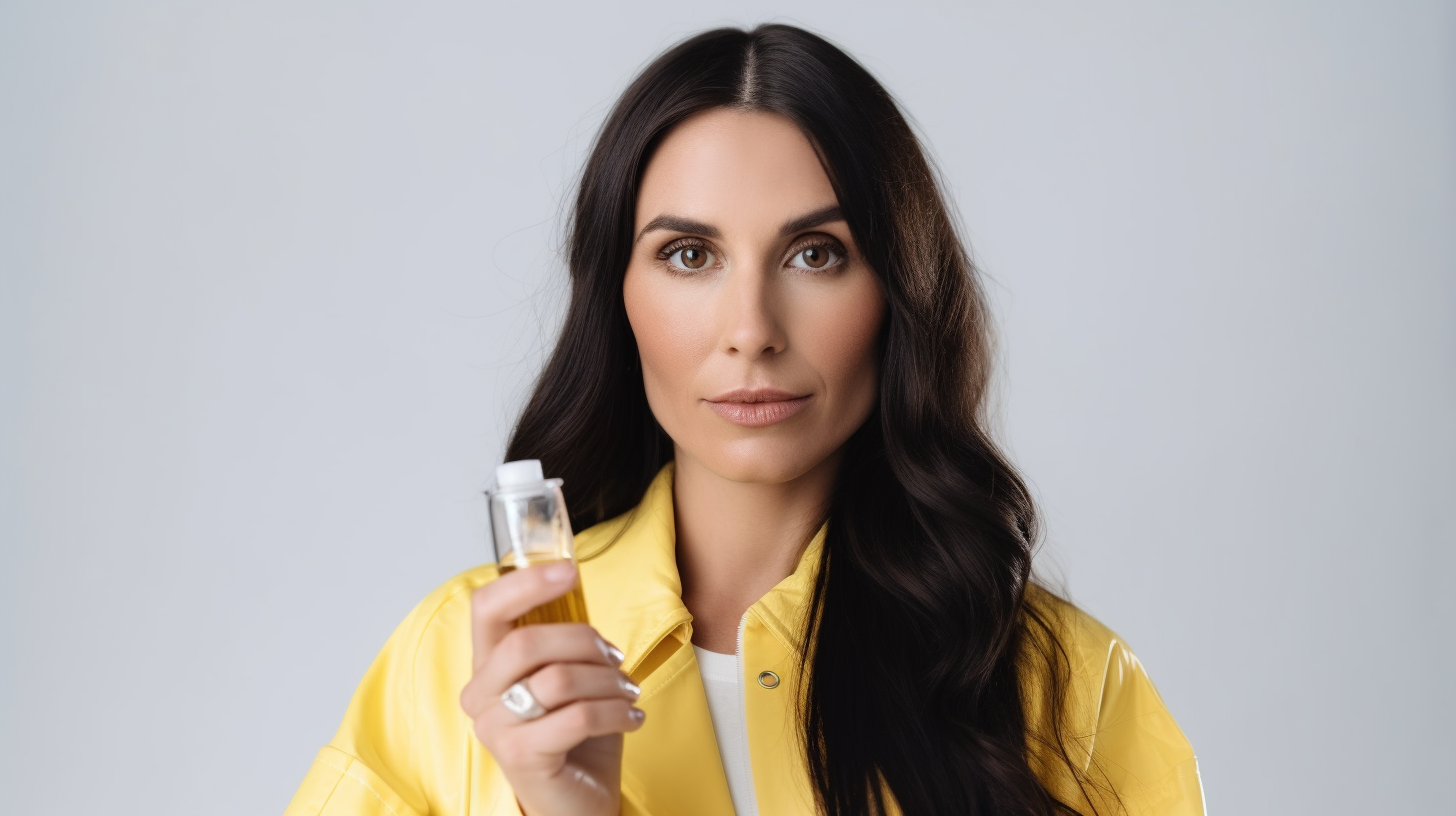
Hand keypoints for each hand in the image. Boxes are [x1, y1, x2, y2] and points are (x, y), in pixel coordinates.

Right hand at [459, 561, 643, 815]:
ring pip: (559, 679)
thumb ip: (563, 637)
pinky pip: (577, 716)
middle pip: (526, 642)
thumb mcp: (569, 675)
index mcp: (487, 666)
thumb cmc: (573, 736)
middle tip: (615, 657)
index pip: (487, 608)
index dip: (526, 582)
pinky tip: (631, 718)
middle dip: (584, 641)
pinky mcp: (520, 757)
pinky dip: (616, 712)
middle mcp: (479, 696)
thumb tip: (574, 583)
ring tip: (627, 693)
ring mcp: (494, 729)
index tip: (569, 571)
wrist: (578, 802)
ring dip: (608, 681)